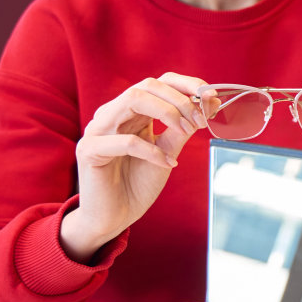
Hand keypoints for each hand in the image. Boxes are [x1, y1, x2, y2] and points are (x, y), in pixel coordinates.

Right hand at [59, 73, 209, 261]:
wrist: (113, 217)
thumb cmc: (137, 184)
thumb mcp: (167, 152)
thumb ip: (182, 129)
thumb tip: (209, 104)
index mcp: (131, 112)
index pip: (158, 83)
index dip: (186, 84)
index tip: (211, 96)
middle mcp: (112, 114)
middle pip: (147, 86)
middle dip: (180, 99)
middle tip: (201, 119)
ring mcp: (98, 129)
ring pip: (133, 100)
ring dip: (167, 112)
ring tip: (187, 131)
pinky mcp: (90, 150)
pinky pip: (125, 142)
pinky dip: (152, 150)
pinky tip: (167, 163)